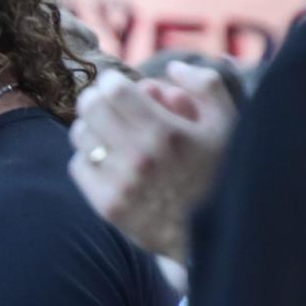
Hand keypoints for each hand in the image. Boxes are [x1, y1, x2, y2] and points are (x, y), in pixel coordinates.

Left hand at [67, 62, 237, 264]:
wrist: (215, 238)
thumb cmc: (222, 174)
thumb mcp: (227, 124)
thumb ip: (204, 86)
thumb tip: (172, 66)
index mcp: (167, 133)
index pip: (112, 89)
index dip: (112, 83)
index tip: (118, 87)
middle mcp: (140, 158)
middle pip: (89, 108)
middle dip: (97, 100)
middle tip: (107, 105)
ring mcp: (121, 184)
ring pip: (79, 135)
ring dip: (91, 128)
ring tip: (109, 134)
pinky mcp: (108, 206)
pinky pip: (78, 166)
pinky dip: (89, 159)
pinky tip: (108, 162)